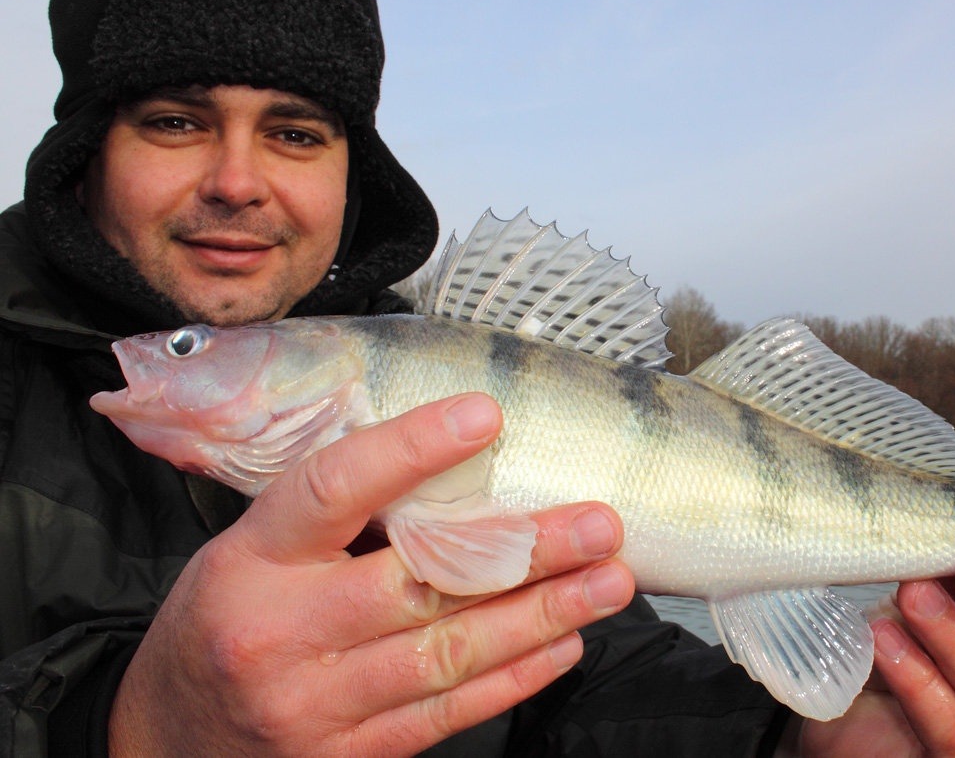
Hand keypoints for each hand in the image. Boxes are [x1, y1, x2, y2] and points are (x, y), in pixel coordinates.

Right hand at [108, 393, 634, 755]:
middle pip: (417, 583)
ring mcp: (313, 707)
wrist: (161, 743)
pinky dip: (513, 678)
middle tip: (600, 524)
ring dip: (540, 616)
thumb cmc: (222, 622)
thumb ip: (333, 519)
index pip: (334, 489)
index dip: (412, 448)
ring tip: (609, 582)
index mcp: (251, 561)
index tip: (486, 415)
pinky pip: (443, 716)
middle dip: (522, 553)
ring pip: (446, 654)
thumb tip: (451, 463)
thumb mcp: (247, 552)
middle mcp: (280, 633)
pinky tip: (564, 643)